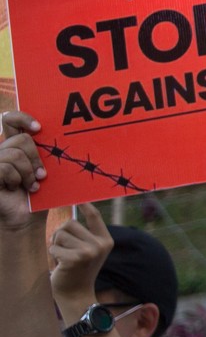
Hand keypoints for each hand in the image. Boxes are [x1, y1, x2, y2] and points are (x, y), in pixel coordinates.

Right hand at [0, 112, 46, 228]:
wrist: (25, 218)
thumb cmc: (39, 194)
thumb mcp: (45, 169)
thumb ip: (45, 152)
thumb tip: (67, 133)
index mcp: (14, 144)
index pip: (11, 119)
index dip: (22, 118)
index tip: (39, 128)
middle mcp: (2, 150)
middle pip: (21, 139)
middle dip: (35, 158)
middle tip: (42, 174)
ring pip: (13, 154)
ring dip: (27, 173)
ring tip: (31, 185)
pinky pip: (4, 168)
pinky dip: (16, 180)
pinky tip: (17, 189)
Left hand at [48, 202, 111, 307]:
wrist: (77, 294)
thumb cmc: (79, 270)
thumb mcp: (89, 251)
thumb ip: (85, 235)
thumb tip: (69, 219)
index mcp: (106, 241)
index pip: (95, 217)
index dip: (86, 206)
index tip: (79, 200)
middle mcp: (100, 245)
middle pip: (70, 224)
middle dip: (61, 234)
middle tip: (64, 249)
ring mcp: (89, 251)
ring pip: (60, 234)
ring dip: (56, 245)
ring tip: (63, 257)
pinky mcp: (75, 258)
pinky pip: (54, 247)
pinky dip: (53, 254)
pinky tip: (60, 264)